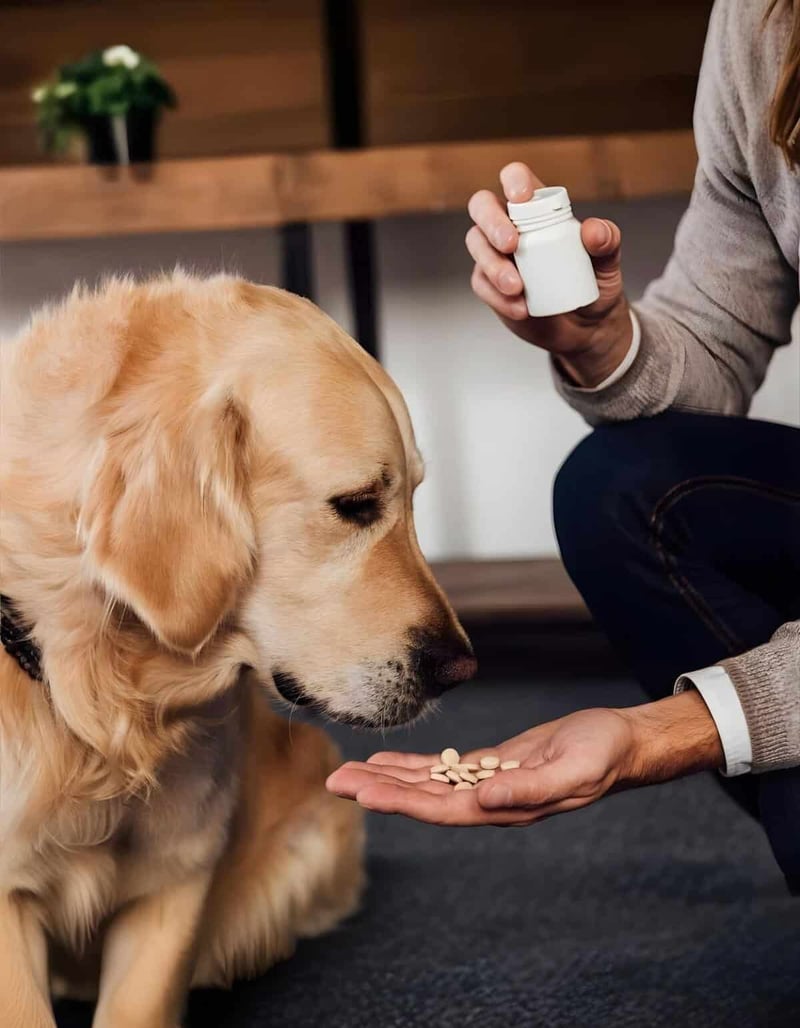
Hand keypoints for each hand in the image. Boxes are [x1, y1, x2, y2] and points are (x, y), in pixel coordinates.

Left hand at [326, 692, 722, 826]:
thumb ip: (531, 788)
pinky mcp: (493, 765)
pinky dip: (415, 765)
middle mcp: (489, 801)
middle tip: (335, 780)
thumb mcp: (573, 768)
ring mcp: (489, 785)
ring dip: (389, 779)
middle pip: (423, 799)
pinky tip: (391, 761)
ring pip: (428, 784)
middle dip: (379, 790)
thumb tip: (485, 801)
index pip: (438, 808)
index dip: (397, 801)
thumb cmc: (602, 755)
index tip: (361, 793)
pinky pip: (446, 769)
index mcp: (503, 807)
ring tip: (350, 771)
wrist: (620, 743)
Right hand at [466, 161, 632, 386]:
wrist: (585, 326)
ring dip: (493, 265)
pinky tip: (520, 308)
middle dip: (492, 222)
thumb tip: (592, 230)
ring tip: (517, 287)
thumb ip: (607, 241)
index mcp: (537, 208)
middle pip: (482, 206)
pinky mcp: (489, 285)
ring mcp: (496, 254)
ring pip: (477, 245)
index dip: (514, 180)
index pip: (516, 178)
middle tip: (512, 245)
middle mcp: (510, 225)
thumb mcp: (609, 262)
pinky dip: (497, 296)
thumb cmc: (593, 284)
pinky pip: (481, 283)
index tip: (522, 198)